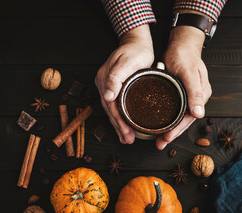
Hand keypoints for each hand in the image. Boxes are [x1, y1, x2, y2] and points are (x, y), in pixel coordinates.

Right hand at [95, 25, 153, 143]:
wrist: (137, 42)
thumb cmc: (135, 51)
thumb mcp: (127, 62)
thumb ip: (116, 78)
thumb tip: (107, 96)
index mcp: (105, 79)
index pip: (111, 106)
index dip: (119, 121)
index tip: (127, 132)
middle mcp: (104, 84)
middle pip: (110, 110)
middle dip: (119, 127)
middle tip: (128, 140)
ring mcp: (108, 86)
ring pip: (112, 110)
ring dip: (118, 125)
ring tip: (126, 139)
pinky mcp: (115, 87)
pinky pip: (115, 106)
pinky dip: (119, 117)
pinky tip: (123, 126)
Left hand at [156, 25, 211, 149]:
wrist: (182, 43)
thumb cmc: (184, 56)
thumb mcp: (188, 73)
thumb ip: (194, 93)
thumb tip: (199, 114)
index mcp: (201, 95)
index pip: (189, 118)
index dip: (177, 130)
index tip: (166, 138)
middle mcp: (197, 98)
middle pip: (185, 120)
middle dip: (172, 133)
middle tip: (159, 144)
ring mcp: (190, 96)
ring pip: (180, 117)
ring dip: (170, 129)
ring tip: (159, 139)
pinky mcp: (182, 93)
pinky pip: (176, 110)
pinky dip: (169, 118)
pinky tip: (161, 123)